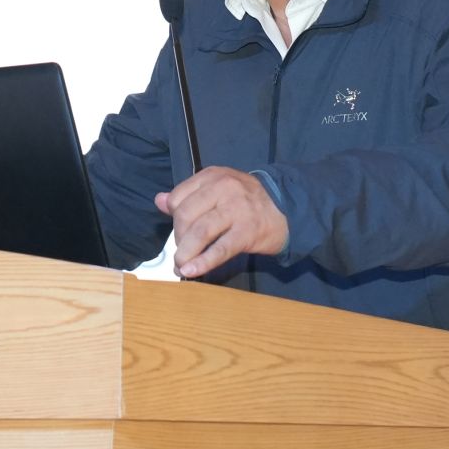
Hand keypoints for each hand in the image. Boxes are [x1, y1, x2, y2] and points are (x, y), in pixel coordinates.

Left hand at [154, 167, 288, 278]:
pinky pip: (219, 250)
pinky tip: (191, 271)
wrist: (289, 208)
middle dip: (179, 238)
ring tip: (181, 265)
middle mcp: (223, 189)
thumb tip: (160, 201)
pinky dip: (202, 262)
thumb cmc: (249, 200)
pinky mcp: (247, 232)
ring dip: (185, 253)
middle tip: (183, 250)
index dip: (173, 218)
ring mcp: (236, 210)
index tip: (180, 230)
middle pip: (185, 216)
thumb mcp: (219, 188)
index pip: (178, 197)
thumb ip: (189, 194)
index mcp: (212, 176)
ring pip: (199, 233)